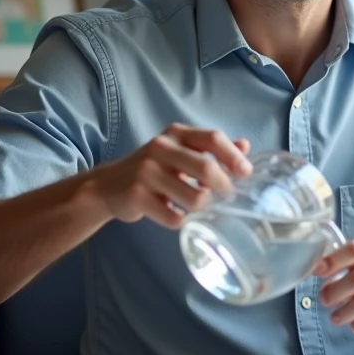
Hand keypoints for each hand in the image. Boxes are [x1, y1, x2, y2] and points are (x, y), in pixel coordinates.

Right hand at [79, 123, 251, 228]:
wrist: (108, 186)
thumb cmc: (153, 168)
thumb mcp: (181, 151)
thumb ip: (211, 149)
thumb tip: (246, 146)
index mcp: (176, 134)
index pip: (213, 138)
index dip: (233, 156)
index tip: (246, 173)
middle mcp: (161, 147)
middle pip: (207, 169)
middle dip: (224, 187)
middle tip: (228, 198)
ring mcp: (146, 171)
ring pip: (195, 197)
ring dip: (202, 207)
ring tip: (195, 207)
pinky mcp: (136, 195)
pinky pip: (174, 217)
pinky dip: (180, 220)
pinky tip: (174, 215)